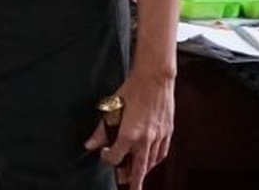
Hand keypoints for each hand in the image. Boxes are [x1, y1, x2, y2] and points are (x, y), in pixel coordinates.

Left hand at [84, 70, 174, 189]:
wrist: (156, 79)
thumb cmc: (133, 89)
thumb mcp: (112, 108)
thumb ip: (101, 130)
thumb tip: (90, 144)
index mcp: (130, 134)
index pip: (116, 157)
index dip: (107, 158)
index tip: (103, 153)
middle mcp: (146, 140)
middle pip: (138, 169)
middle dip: (132, 181)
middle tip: (129, 188)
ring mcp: (159, 138)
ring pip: (151, 163)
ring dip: (143, 171)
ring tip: (136, 177)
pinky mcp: (168, 133)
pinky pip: (161, 154)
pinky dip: (155, 160)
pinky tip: (150, 161)